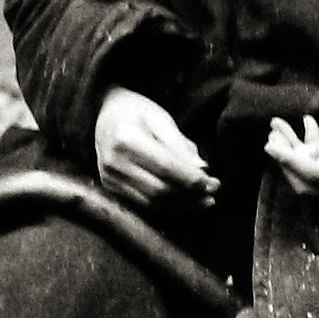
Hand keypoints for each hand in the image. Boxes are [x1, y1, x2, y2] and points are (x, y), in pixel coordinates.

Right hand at [94, 85, 219, 207]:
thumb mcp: (160, 118)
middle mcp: (113, 162)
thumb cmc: (136, 112)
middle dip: (190, 194)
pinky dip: (168, 205)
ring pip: (152, 202)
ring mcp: (109, 177)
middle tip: (214, 190)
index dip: (192, 179)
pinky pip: (143, 203)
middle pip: (158, 189)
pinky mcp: (111, 187)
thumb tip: (202, 170)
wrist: (104, 113)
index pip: (165, 166)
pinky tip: (186, 201)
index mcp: (125, 138)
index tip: (214, 183)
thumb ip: (180, 144)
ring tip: (206, 200)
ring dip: (182, 204)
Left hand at [265, 112, 318, 196]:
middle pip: (308, 185)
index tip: (270, 144)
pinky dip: (314, 157)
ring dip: (296, 157)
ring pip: (314, 181)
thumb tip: (303, 155)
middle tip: (272, 136)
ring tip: (282, 130)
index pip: (313, 174)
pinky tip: (309, 130)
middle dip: (286, 161)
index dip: (287, 160)